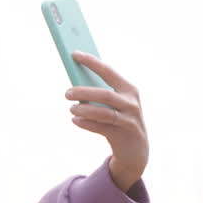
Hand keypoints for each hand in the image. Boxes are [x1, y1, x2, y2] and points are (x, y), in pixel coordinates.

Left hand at [65, 51, 148, 191]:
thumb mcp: (115, 104)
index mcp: (129, 89)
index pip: (109, 71)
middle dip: (83, 92)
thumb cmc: (119, 119)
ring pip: (103, 112)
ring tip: (71, 108)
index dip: (92, 62)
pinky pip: (101, 128)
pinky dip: (86, 123)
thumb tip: (76, 84)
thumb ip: (100, 93)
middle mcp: (131, 103)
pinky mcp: (122, 135)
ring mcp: (128, 119)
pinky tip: (75, 120)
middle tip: (66, 92)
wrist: (136, 148)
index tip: (75, 54)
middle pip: (105, 94)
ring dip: (84, 110)